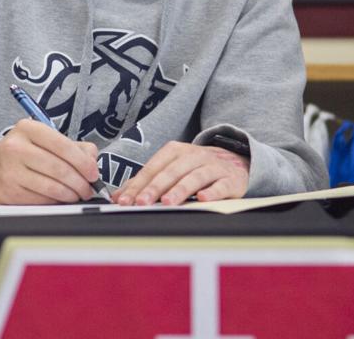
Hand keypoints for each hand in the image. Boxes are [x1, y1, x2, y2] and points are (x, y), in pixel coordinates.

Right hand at [0, 119, 100, 204]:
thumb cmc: (23, 153)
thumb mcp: (44, 140)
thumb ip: (73, 146)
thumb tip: (92, 161)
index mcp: (27, 129)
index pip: (63, 145)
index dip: (83, 162)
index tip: (93, 173)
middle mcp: (15, 148)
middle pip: (59, 169)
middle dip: (80, 182)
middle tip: (88, 189)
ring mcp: (10, 171)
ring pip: (52, 187)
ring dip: (71, 194)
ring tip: (76, 194)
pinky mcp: (8, 193)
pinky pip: (42, 201)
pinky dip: (56, 202)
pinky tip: (59, 198)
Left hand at [115, 141, 248, 205]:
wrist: (235, 162)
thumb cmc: (196, 168)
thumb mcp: (172, 168)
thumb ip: (146, 182)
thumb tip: (118, 197)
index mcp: (175, 151)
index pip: (153, 168)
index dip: (138, 184)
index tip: (124, 200)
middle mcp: (194, 155)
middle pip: (171, 171)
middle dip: (155, 188)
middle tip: (142, 203)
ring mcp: (213, 166)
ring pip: (194, 177)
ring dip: (180, 190)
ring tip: (168, 203)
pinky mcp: (230, 179)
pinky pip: (221, 186)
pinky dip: (212, 192)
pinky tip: (202, 199)